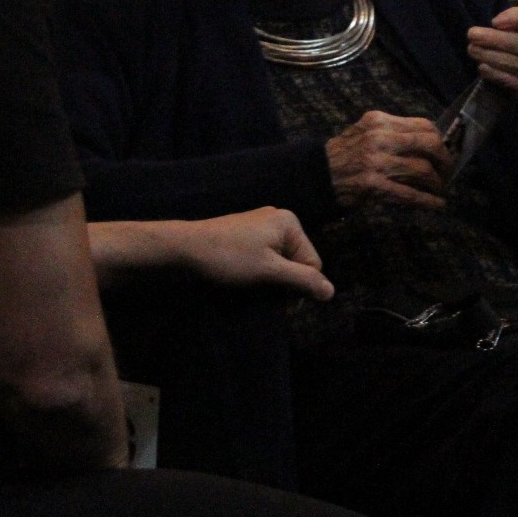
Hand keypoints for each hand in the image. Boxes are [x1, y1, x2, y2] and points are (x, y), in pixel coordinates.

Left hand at [176, 208, 333, 300]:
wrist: (186, 247)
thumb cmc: (230, 258)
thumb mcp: (270, 271)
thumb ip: (302, 280)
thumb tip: (332, 292)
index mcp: (289, 223)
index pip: (312, 263)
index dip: (299, 284)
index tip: (278, 297)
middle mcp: (279, 219)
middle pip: (297, 261)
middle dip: (284, 281)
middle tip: (262, 291)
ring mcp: (261, 225)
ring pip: (280, 262)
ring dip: (271, 278)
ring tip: (250, 283)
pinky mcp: (247, 234)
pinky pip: (266, 256)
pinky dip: (260, 270)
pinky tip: (244, 276)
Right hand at [325, 111, 448, 207]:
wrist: (317, 174)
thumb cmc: (344, 153)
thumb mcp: (365, 131)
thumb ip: (393, 131)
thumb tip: (429, 141)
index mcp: (379, 121)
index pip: (423, 125)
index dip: (440, 139)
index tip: (444, 150)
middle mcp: (379, 138)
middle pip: (429, 144)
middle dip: (445, 159)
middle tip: (448, 170)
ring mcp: (376, 162)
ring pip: (422, 170)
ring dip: (437, 182)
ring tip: (440, 188)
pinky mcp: (374, 186)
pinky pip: (410, 194)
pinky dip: (428, 201)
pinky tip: (438, 205)